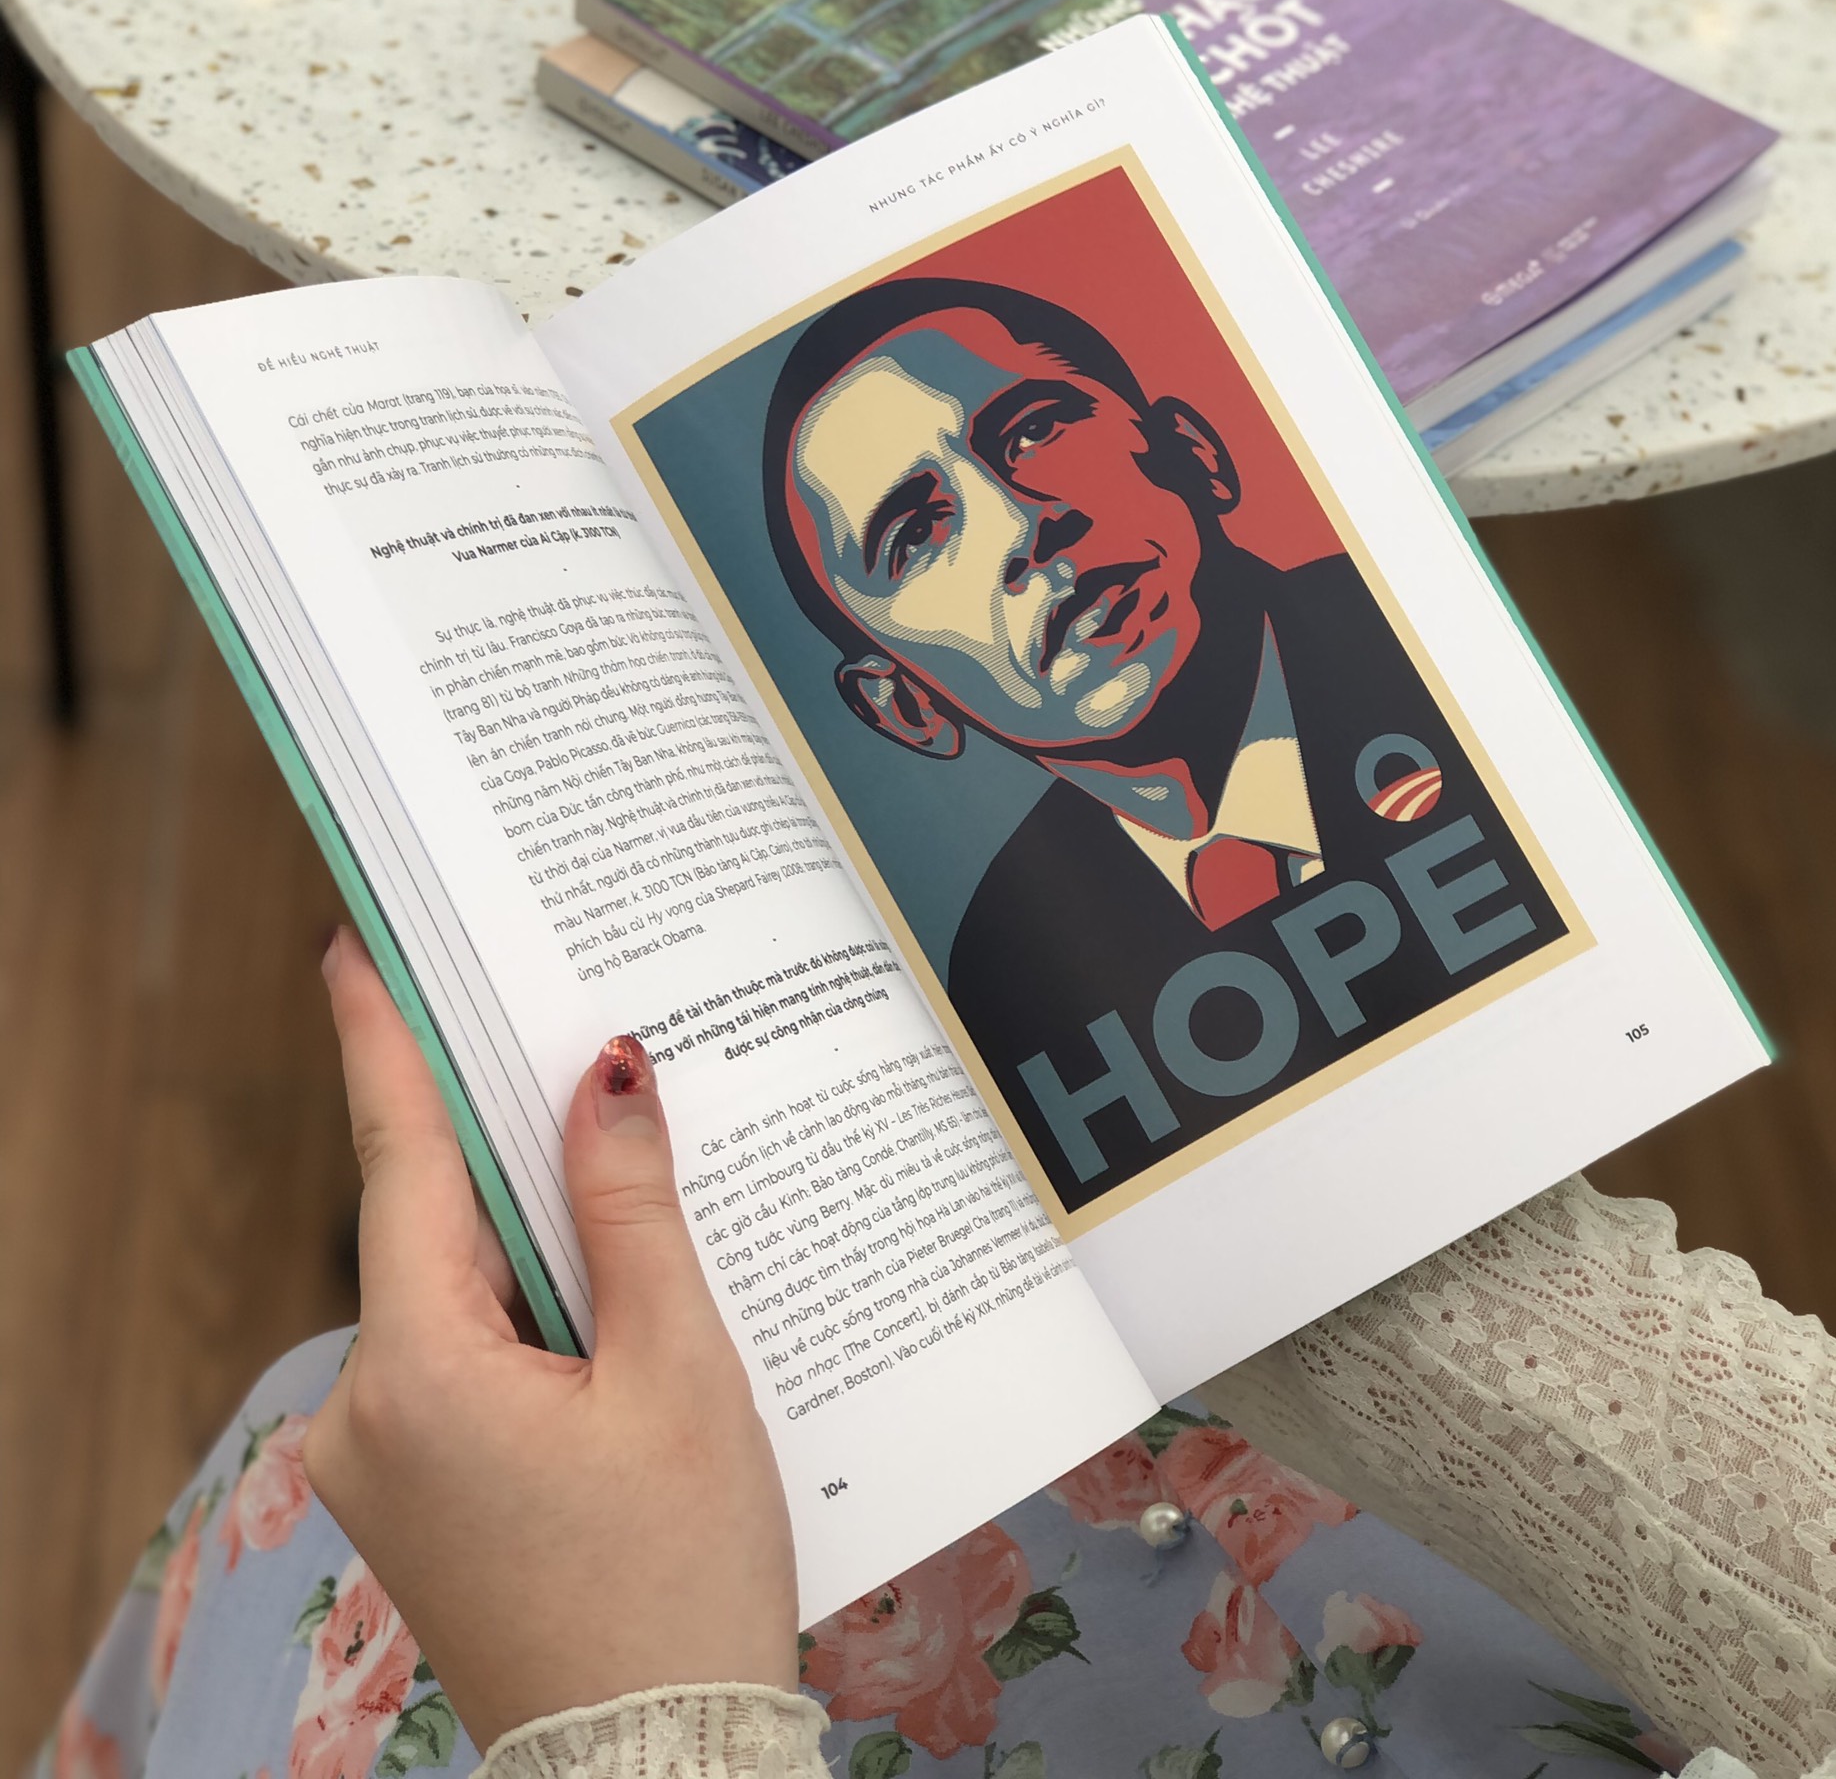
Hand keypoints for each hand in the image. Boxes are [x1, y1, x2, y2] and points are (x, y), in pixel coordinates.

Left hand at [304, 926, 798, 1747]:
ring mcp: (384, 1462)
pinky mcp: (418, 1494)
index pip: (398, 1160)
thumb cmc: (679, 1581)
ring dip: (531, 1232)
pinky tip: (613, 1294)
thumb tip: (606, 1074)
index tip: (353, 942)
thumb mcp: (678, 1377)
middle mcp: (368, 1413)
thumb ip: (630, 1213)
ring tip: (625, 1168)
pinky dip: (531, 1308)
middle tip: (556, 1023)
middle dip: (501, 1134)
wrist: (657, 1768)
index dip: (382, 1039)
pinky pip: (466, 1354)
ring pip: (455, 1289)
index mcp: (419, 1373)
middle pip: (434, 1222)